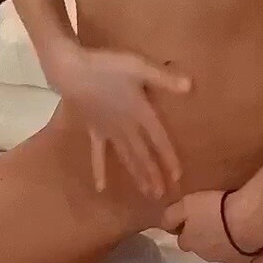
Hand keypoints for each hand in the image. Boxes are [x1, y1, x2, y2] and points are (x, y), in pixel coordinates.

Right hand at [43, 39, 191, 198]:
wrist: (72, 72)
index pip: (158, 139)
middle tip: (162, 195)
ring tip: (147, 193)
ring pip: (126, 157)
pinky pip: (97, 154)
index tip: (178, 177)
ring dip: (136, 174)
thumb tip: (191, 86)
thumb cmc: (107, 67)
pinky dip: (100, 170)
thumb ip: (163, 78)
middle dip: (153, 174)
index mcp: (139, 112)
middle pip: (142, 154)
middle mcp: (125, 127)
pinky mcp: (92, 129)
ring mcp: (108, 131)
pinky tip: (101, 188)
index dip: (169, 156)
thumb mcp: (139, 67)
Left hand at [160, 188, 262, 262]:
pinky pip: (235, 252)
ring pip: (216, 250)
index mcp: (189, 242)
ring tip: (227, 224)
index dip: (185, 230)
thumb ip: (172, 215)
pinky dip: (235, 244)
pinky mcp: (242, 260)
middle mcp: (203, 254)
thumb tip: (163, 225)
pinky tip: (241, 232)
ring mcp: (224, 259)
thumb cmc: (214, 210)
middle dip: (202, 236)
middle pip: (199, 247)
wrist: (248, 223)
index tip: (192, 219)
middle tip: (210, 220)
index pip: (182, 240)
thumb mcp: (187, 205)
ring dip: (219, 240)